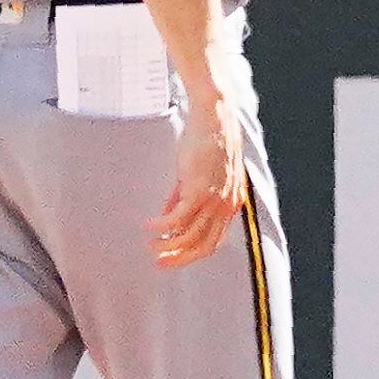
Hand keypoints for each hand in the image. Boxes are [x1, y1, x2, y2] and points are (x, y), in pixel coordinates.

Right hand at [150, 46, 251, 267]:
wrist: (214, 115)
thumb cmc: (206, 140)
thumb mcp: (196, 174)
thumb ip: (183, 196)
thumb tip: (168, 216)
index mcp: (230, 202)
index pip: (213, 240)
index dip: (192, 253)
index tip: (172, 258)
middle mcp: (226, 204)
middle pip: (204, 245)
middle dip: (180, 258)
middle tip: (159, 264)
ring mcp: (214, 198)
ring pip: (190, 236)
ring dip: (168, 245)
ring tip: (151, 246)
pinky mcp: (198, 188)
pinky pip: (178, 218)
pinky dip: (162, 226)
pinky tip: (149, 226)